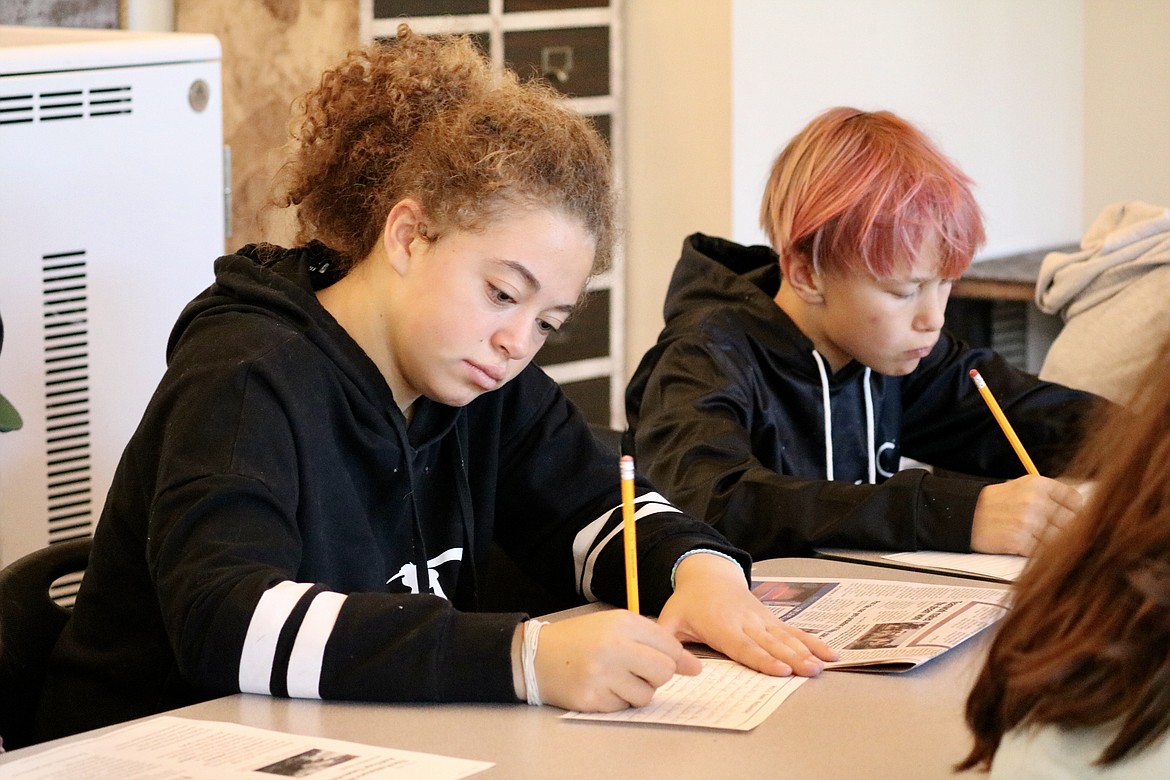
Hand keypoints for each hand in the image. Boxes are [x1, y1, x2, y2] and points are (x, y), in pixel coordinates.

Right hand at [520, 610, 700, 711]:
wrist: (538, 656)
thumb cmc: (581, 639)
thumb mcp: (615, 626)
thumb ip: (654, 641)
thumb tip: (695, 667)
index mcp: (622, 622)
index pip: (670, 646)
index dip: (677, 658)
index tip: (679, 665)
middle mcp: (613, 646)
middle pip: (663, 671)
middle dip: (657, 675)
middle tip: (639, 670)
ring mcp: (602, 674)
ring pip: (646, 695)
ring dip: (637, 690)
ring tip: (617, 678)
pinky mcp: (592, 698)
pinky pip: (624, 707)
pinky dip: (618, 700)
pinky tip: (602, 687)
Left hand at [657, 553, 836, 676]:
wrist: (708, 573)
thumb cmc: (689, 601)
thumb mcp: (671, 617)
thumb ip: (665, 638)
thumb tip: (663, 661)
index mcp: (721, 625)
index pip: (744, 646)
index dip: (762, 659)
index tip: (780, 670)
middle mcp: (745, 622)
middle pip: (771, 643)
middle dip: (791, 658)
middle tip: (808, 671)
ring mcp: (761, 620)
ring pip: (785, 637)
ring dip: (805, 652)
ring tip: (820, 665)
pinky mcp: (771, 620)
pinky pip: (794, 631)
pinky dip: (812, 641)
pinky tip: (829, 653)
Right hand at [971, 475, 1083, 554]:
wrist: (965, 516)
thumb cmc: (993, 503)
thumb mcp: (1021, 486)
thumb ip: (1049, 494)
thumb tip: (1079, 505)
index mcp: (1038, 484)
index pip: (1075, 500)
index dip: (1076, 511)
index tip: (1071, 518)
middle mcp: (1035, 501)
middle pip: (1071, 521)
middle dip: (1066, 529)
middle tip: (1055, 533)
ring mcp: (1028, 522)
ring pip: (1059, 539)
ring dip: (1055, 544)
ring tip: (1043, 542)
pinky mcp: (1020, 542)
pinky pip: (1043, 552)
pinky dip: (1040, 553)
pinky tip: (1030, 547)